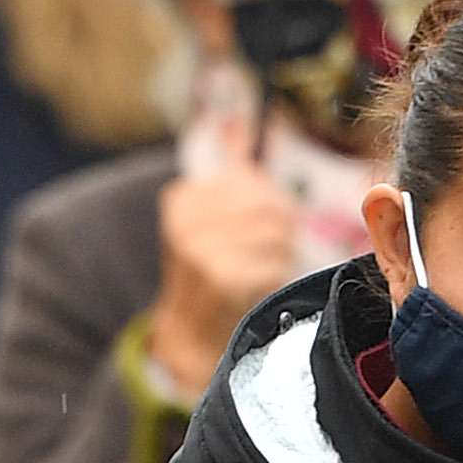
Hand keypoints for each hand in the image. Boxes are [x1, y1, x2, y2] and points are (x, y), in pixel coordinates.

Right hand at [146, 154, 309, 393]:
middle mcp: (186, 220)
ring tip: (261, 268)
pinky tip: (256, 286)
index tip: (259, 226)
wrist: (187, 334)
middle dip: (281, 229)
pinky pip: (275, 264)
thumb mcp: (209, 220)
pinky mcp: (222, 276)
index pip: (250, 179)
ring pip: (276, 234)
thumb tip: (245, 128)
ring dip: (280, 254)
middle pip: (268, 206)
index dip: (269, 203)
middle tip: (272, 250)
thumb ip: (230, 179)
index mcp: (182, 198)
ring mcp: (201, 249)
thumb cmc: (208, 272)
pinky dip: (275, 277)